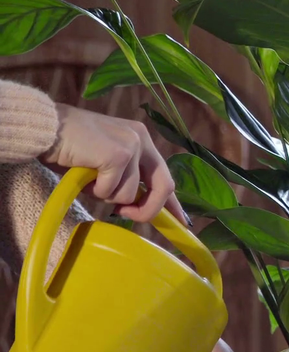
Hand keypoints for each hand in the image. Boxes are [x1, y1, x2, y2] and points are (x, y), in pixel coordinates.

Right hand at [42, 104, 186, 223]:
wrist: (44, 129)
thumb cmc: (68, 147)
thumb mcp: (104, 163)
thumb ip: (124, 178)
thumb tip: (134, 205)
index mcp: (140, 139)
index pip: (164, 175)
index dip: (172, 202)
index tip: (182, 222)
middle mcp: (141, 139)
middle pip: (163, 186)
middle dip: (147, 209)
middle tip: (126, 214)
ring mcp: (132, 145)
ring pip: (130, 194)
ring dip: (106, 195)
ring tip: (88, 178)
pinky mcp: (118, 155)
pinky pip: (112, 191)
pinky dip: (94, 190)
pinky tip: (83, 173)